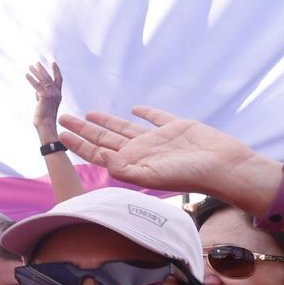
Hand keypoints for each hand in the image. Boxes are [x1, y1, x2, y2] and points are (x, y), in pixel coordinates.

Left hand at [27, 60, 64, 137]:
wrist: (46, 125)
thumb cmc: (44, 117)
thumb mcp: (44, 104)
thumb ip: (42, 96)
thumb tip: (37, 91)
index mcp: (58, 94)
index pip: (59, 79)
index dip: (56, 70)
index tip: (53, 62)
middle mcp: (56, 93)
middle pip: (50, 77)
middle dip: (43, 69)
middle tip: (36, 62)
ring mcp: (51, 94)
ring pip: (43, 79)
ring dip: (36, 72)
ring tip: (30, 66)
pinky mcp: (44, 97)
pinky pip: (37, 86)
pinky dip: (31, 79)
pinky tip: (26, 75)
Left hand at [59, 106, 259, 198]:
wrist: (224, 167)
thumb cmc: (189, 175)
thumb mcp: (151, 175)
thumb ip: (124, 168)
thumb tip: (100, 158)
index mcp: (132, 162)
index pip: (98, 152)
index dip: (78, 143)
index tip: (59, 133)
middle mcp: (142, 151)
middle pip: (105, 138)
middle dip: (83, 129)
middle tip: (63, 117)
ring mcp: (158, 139)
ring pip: (125, 128)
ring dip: (106, 122)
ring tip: (88, 114)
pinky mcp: (177, 127)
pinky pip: (156, 118)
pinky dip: (145, 113)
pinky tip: (134, 108)